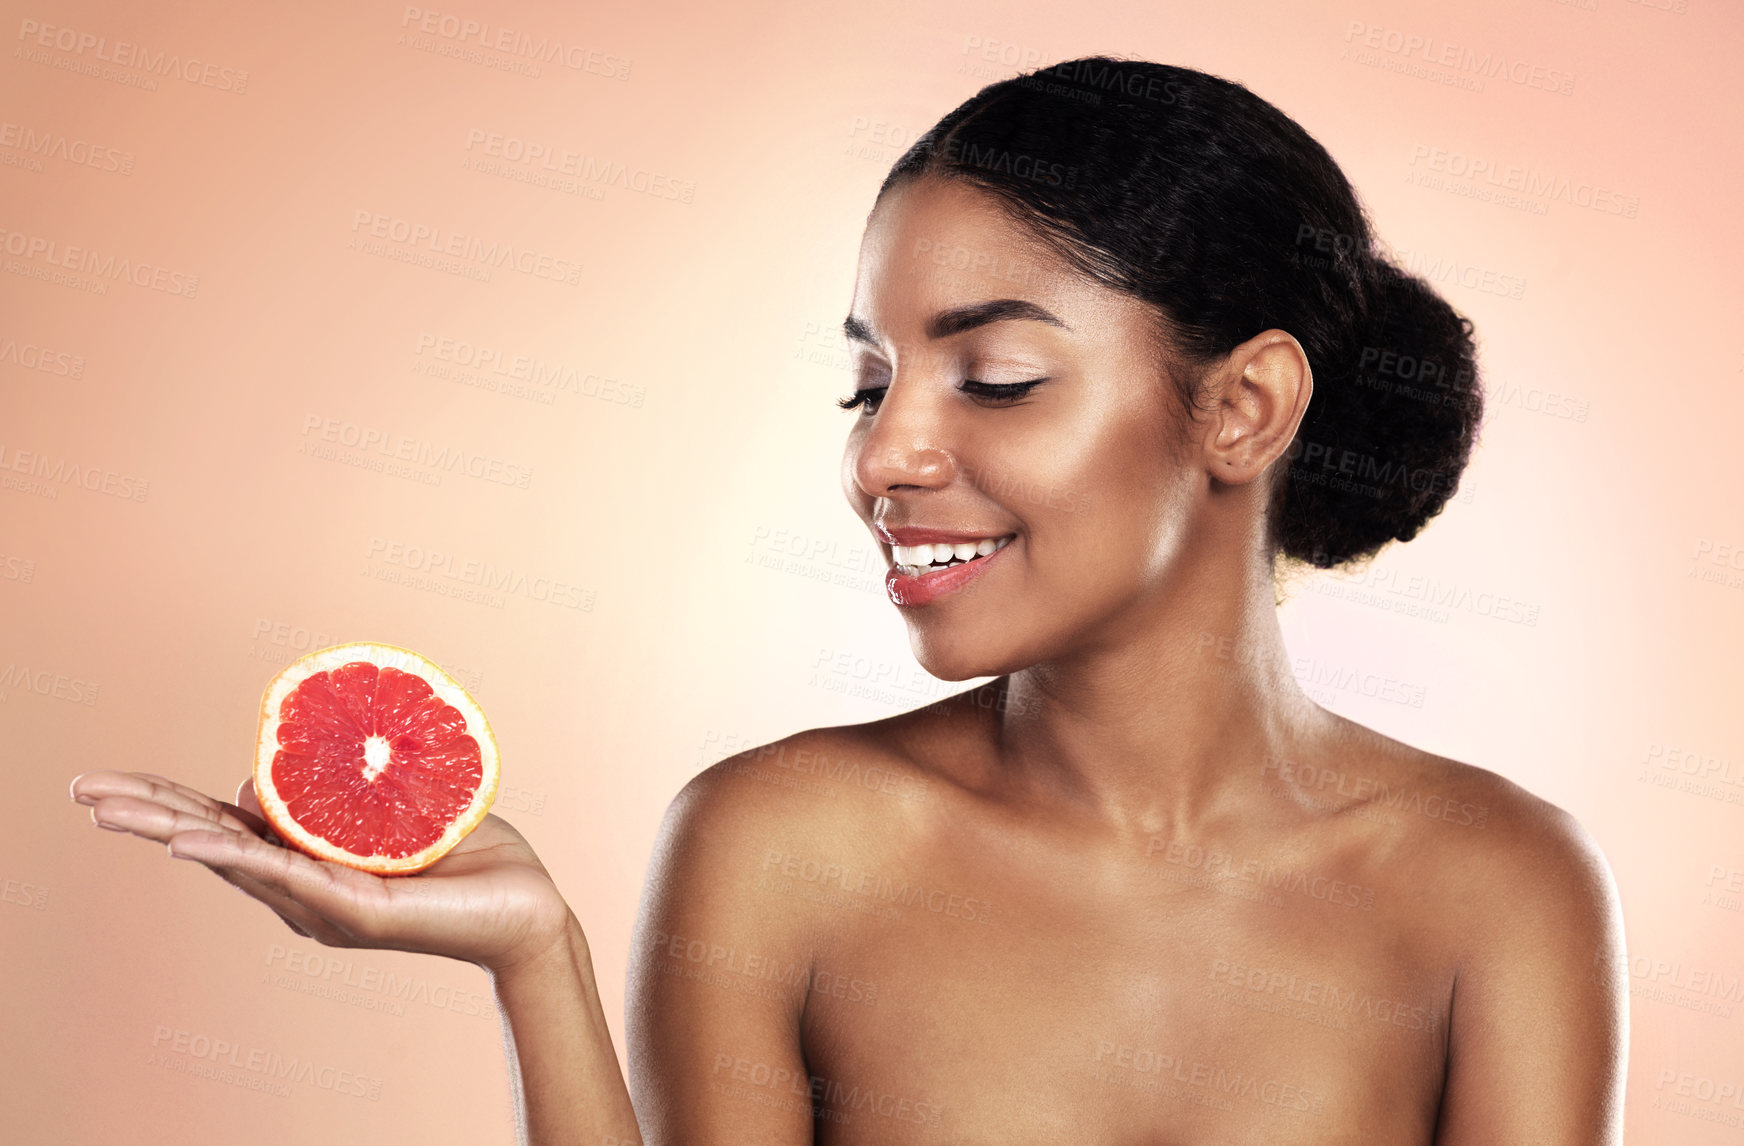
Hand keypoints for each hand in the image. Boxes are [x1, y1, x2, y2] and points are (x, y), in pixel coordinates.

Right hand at [69, 770, 576, 974]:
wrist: (523, 907)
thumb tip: (270, 768)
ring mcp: (322, 904)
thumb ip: (339, 786)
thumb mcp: (392, 804)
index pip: (221, 825)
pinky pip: (287, 875)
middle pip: (207, 842)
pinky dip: (235, 857)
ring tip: (111, 810)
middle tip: (79, 791)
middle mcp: (300, 889)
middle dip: (142, 814)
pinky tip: (190, 844)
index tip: (110, 783)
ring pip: (233, 859)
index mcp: (304, 861)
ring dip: (169, 828)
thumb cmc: (464, 853)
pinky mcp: (355, 912)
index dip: (166, 802)